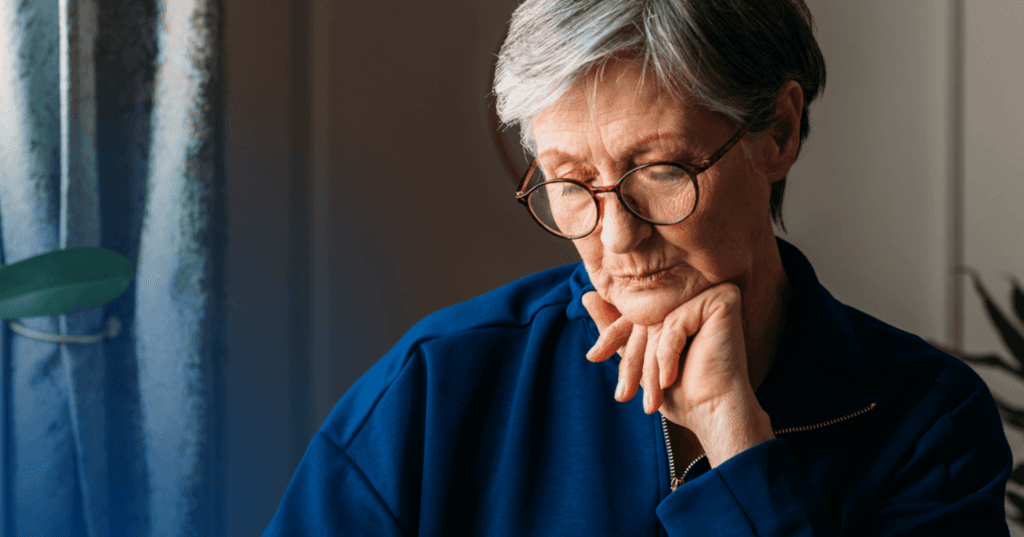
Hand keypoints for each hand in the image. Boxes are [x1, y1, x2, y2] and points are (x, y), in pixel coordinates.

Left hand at [582, 283, 773, 465]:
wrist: (714, 413)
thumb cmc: (682, 393)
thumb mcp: (639, 360)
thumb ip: (614, 329)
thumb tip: (586, 296)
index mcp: (679, 303)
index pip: (636, 312)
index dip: (614, 336)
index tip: (593, 356)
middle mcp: (696, 293)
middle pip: (646, 317)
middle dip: (634, 359)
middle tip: (623, 394)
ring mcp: (711, 293)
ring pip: (659, 321)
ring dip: (650, 364)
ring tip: (651, 398)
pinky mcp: (723, 299)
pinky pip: (676, 321)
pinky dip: (668, 355)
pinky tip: (670, 380)